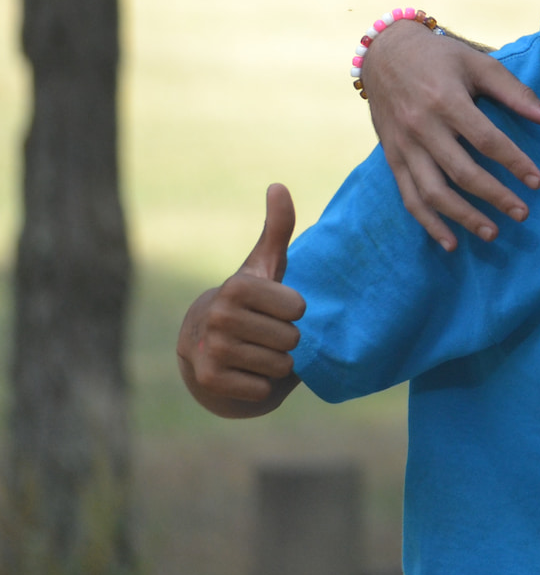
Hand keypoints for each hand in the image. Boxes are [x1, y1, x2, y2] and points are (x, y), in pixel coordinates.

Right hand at [177, 184, 306, 417]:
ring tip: (256, 351)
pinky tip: (245, 372)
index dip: (294, 311)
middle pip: (292, 338)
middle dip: (287, 340)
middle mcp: (220, 316)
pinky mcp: (210, 381)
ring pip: (280, 365)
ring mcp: (211, 349)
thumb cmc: (250, 300)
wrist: (205, 344)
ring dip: (276, 363)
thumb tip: (278, 185)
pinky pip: (263, 390)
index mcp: (237, 286)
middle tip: (265, 333)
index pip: (298, 308)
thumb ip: (278, 227)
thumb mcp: (265, 264)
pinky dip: (262, 386)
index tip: (275, 306)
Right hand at [364, 18, 539, 249]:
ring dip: (462, 217)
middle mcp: (421, 127)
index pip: (486, 140)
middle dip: (494, 197)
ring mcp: (403, 146)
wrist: (384, 53)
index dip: (514, 162)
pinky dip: (428, 223)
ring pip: (432, 192)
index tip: (537, 182)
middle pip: (461, 172)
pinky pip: (409, 196)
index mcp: (446, 101)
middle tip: (522, 214)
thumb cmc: (440, 57)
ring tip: (492, 234)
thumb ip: (516, 93)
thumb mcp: (479, 64)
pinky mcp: (391, 157)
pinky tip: (450, 242)